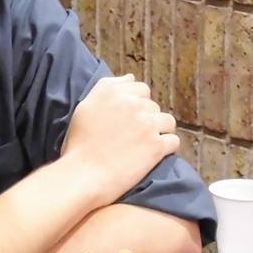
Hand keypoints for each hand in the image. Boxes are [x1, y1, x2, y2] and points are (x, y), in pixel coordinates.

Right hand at [60, 74, 178, 208]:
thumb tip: (130, 77)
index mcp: (111, 91)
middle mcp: (131, 102)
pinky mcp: (157, 145)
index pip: (139, 88)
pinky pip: (173, 141)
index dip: (137, 104)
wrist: (83, 175)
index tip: (129, 119)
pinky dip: (166, 148)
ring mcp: (146, 123)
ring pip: (167, 121)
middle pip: (153, 105)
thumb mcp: (85, 108)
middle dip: (147, 118)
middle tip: (133, 136)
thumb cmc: (79, 145)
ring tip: (145, 145)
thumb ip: (107, 88)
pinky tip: (153, 156)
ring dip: (160, 132)